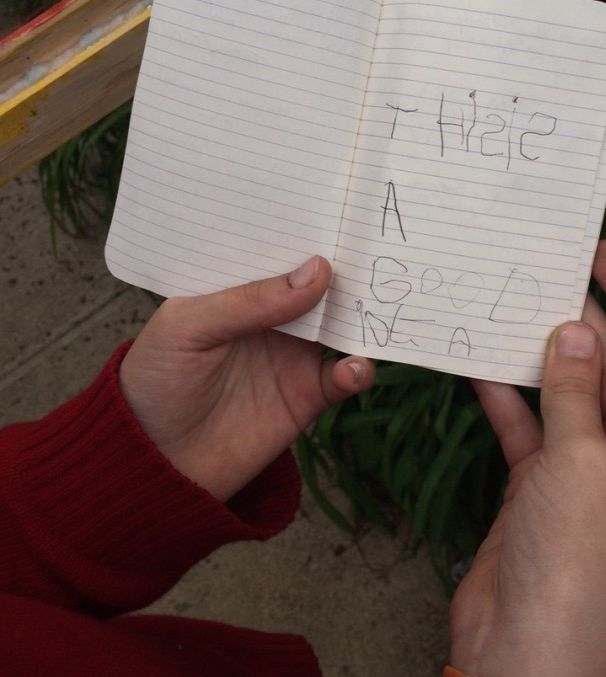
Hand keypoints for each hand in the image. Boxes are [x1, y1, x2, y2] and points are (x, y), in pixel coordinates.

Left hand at [119, 256, 373, 501]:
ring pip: (341, 325)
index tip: (342, 210)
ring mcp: (294, 354)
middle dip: (348, 268)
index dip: (307, 232)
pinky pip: (344, 376)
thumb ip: (250, 300)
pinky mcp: (308, 395)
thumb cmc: (155, 382)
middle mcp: (272, 316)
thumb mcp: (188, 327)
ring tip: (381, 304)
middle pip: (320, 285)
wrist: (152, 465)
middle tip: (379, 247)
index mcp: (239, 288)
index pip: (279, 252)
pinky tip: (356, 367)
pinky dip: (358, 369)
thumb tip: (319, 271)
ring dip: (363, 315)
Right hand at [450, 240, 605, 676]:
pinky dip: (507, 397)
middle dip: (579, 322)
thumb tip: (572, 330)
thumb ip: (572, 390)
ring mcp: (587, 468)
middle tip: (540, 271)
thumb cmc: (573, 563)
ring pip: (566, 393)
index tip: (605, 252)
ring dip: (539, 356)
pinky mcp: (543, 484)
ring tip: (508, 304)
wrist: (525, 650)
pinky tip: (480, 363)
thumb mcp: (578, 463)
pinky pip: (530, 424)